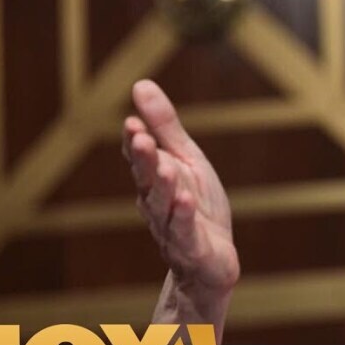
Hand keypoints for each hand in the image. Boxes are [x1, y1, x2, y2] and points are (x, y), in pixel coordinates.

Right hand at [122, 80, 239, 297]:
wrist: (212, 260)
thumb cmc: (198, 205)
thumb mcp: (186, 160)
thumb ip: (164, 127)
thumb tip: (140, 84)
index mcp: (154, 179)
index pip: (140, 157)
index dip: (135, 141)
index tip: (132, 121)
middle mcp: (156, 203)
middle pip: (147, 180)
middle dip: (143, 159)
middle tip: (140, 137)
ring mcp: (171, 228)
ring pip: (163, 206)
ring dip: (164, 187)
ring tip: (167, 168)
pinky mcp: (191, 249)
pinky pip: (184, 232)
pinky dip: (184, 217)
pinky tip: (186, 200)